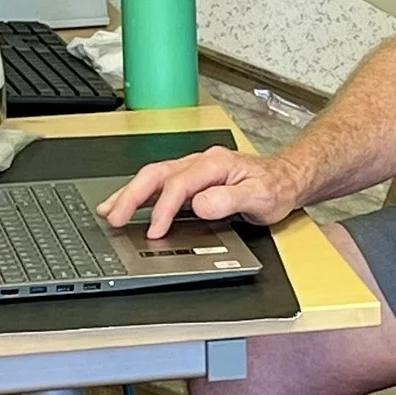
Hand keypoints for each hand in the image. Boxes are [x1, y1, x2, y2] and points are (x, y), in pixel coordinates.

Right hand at [97, 144, 304, 238]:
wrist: (286, 179)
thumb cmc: (275, 187)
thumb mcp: (260, 196)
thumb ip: (229, 199)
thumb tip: (200, 204)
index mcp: (214, 164)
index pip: (179, 185)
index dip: (164, 208)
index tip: (155, 231)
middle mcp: (199, 163)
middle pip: (157, 175)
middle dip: (131, 196)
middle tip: (114, 217)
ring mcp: (193, 170)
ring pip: (153, 178)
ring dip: (129, 193)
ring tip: (109, 210)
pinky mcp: (191, 180)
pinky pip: (160, 184)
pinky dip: (140, 194)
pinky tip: (127, 204)